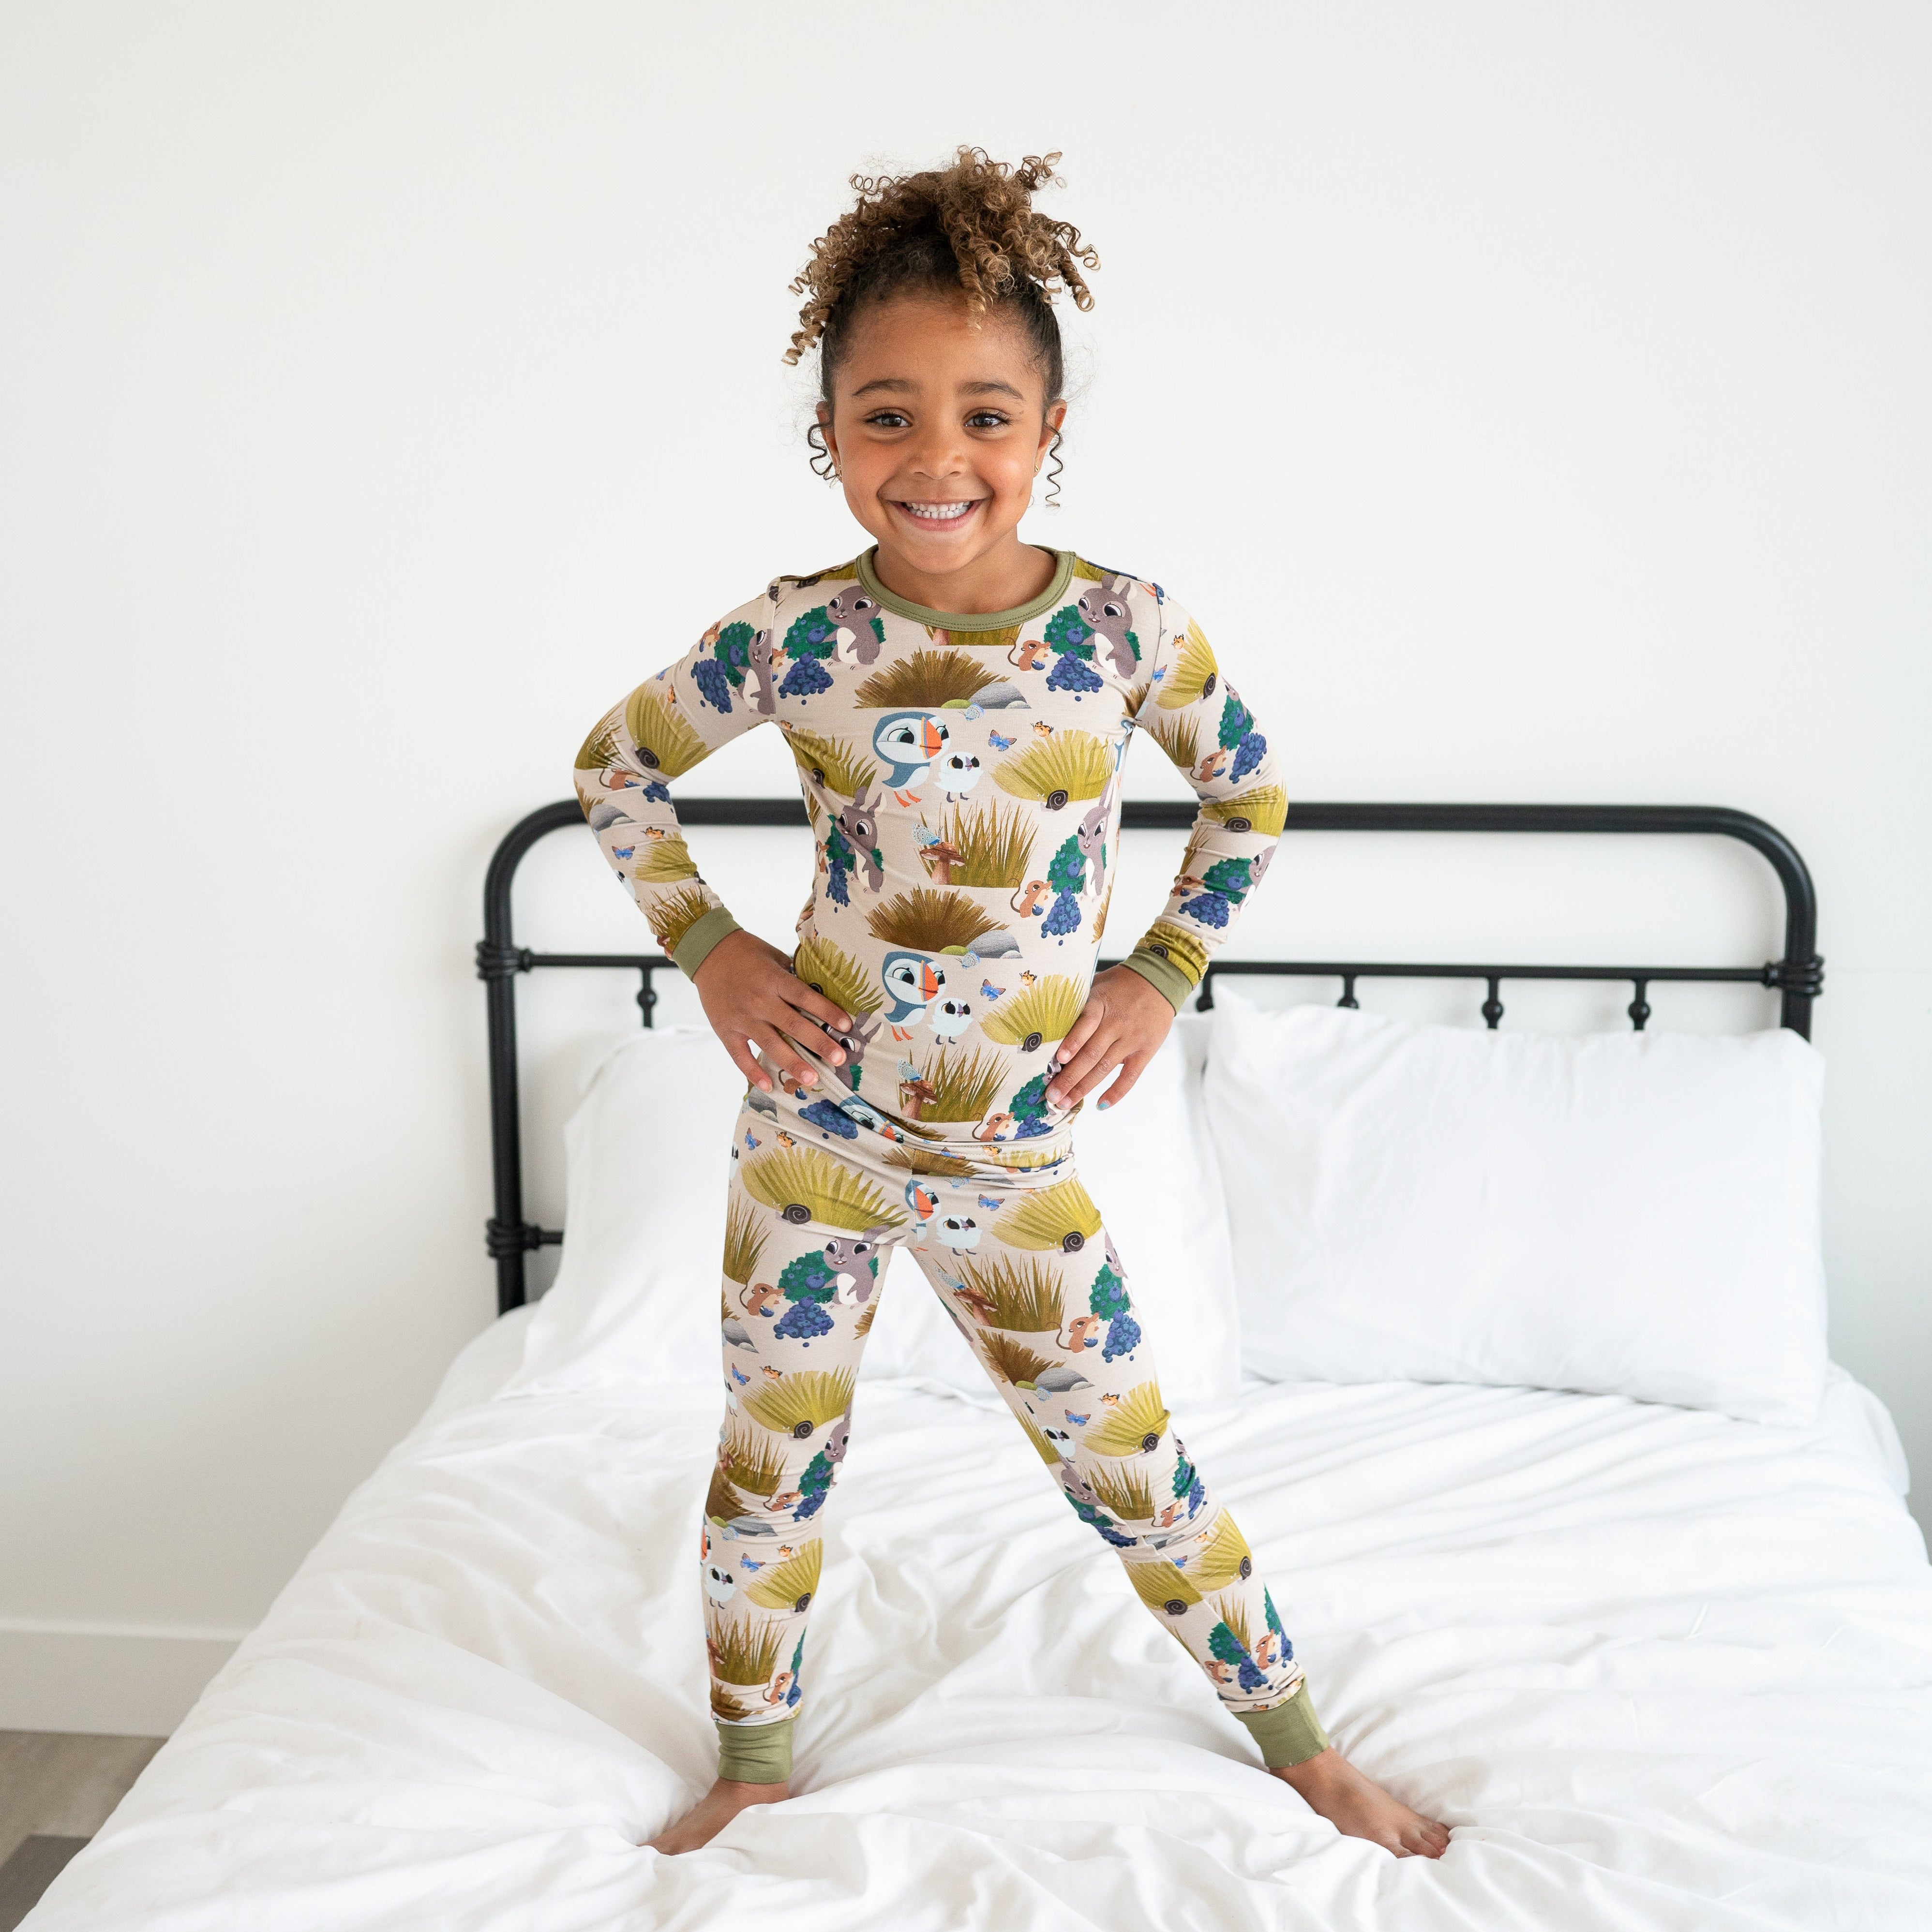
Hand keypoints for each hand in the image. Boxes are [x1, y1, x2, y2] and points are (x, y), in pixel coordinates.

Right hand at [694, 930, 848, 1094]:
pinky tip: (769, 1086)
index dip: (827, 1012)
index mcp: (774, 979)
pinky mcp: (725, 1031)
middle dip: (818, 1044)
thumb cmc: (748, 953)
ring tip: (812, 1079)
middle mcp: (759, 1000)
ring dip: (793, 1063)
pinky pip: (740, 1056)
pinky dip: (753, 1072)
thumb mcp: (775, 957)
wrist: (708, 952)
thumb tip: (823, 997)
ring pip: (771, 1045)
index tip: (846, 1026)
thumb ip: (795, 978)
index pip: (805, 997)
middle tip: (839, 1059)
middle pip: (793, 1025)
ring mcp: (742, 1018)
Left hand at [1045, 967, 1173, 1111]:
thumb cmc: (1121, 984)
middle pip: (1091, 1053)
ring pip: (1105, 1067)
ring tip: (1065, 1102)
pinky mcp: (1145, 1050)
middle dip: (1069, 1077)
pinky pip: (1130, 1076)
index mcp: (1101, 1003)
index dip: (1072, 1042)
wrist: (1159, 980)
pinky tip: (1100, 1105)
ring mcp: (1132, 1038)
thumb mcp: (1097, 985)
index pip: (1086, 1023)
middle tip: (1051, 1095)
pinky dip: (1116, 1092)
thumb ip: (1079, 1005)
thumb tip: (1050, 1027)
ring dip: (1084, 1087)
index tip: (1057, 1059)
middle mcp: (1117, 1022)